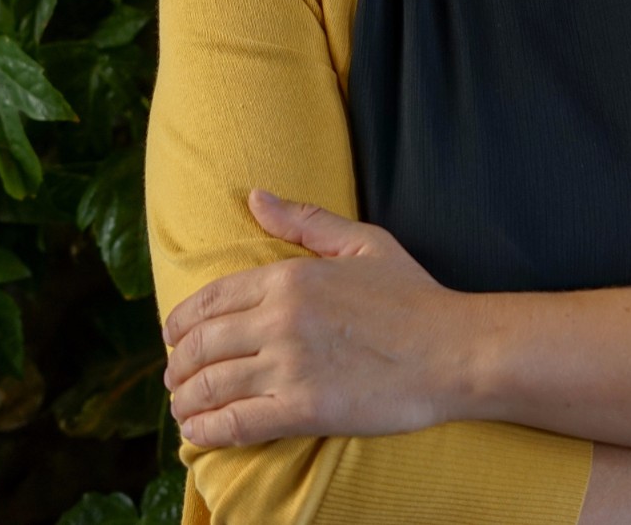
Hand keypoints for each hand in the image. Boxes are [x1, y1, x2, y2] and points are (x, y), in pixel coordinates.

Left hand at [162, 189, 465, 446]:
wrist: (456, 349)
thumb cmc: (415, 296)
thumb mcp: (364, 243)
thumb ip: (305, 221)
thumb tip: (254, 198)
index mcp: (290, 277)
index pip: (209, 301)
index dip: (180, 324)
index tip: (174, 339)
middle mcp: (280, 319)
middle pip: (199, 346)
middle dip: (177, 366)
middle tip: (175, 379)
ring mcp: (290, 366)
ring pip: (209, 386)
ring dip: (184, 401)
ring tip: (183, 409)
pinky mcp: (303, 409)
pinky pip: (234, 423)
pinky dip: (206, 431)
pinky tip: (198, 433)